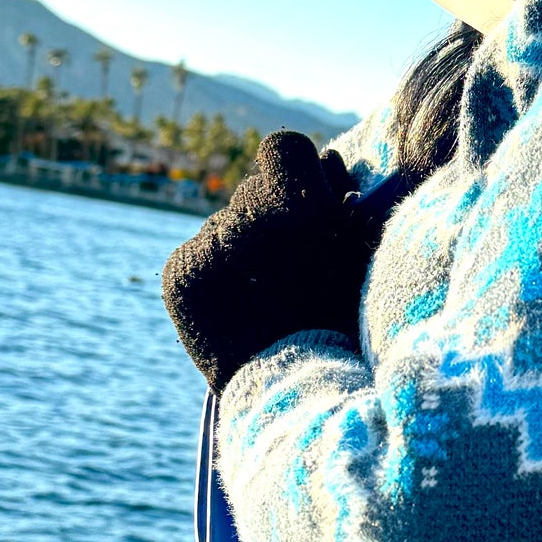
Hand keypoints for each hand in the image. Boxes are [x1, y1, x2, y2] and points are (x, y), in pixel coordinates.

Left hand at [161, 131, 375, 389]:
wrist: (295, 395)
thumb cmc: (347, 321)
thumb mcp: (363, 257)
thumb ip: (350, 201)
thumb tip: (327, 155)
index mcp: (294, 205)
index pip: (283, 146)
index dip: (299, 172)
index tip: (308, 203)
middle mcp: (242, 216)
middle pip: (252, 191)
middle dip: (271, 219)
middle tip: (291, 269)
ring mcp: (203, 247)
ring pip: (224, 226)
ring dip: (242, 250)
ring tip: (265, 298)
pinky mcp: (177, 274)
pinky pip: (197, 255)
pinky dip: (214, 275)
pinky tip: (237, 308)